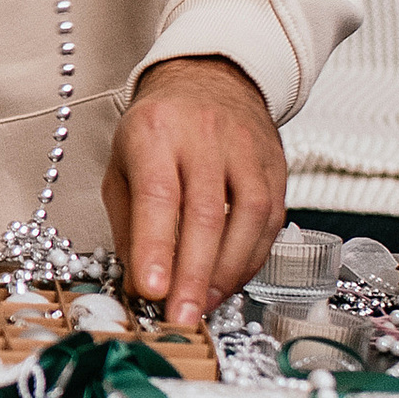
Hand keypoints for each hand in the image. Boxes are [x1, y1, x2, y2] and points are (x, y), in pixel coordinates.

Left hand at [102, 55, 284, 321]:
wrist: (211, 79)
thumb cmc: (158, 130)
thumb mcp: (122, 166)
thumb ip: (129, 224)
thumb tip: (139, 282)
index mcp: (156, 133)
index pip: (159, 196)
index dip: (156, 247)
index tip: (152, 290)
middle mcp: (206, 138)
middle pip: (206, 215)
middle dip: (193, 275)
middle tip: (181, 318)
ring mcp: (247, 152)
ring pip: (247, 220)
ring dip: (225, 273)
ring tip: (202, 306)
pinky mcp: (276, 168)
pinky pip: (270, 222)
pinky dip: (249, 261)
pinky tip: (228, 283)